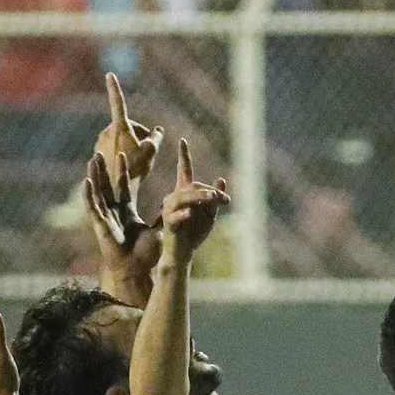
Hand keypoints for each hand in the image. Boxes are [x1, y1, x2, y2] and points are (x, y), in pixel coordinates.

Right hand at [85, 150, 162, 287]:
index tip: (122, 154)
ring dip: (95, 175)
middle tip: (100, 151)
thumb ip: (167, 217)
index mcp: (126, 212)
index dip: (122, 171)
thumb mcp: (159, 229)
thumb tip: (183, 206)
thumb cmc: (146, 255)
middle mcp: (113, 212)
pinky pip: (92, 207)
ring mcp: (105, 218)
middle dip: (104, 169)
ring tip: (93, 159)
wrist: (136, 271)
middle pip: (107, 185)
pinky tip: (87, 181)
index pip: (123, 186)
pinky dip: (89, 194)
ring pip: (97, 192)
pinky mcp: (99, 226)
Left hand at [93, 72, 159, 191]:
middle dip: (138, 133)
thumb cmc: (135, 168)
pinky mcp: (98, 151)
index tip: (109, 74)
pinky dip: (121, 151)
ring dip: (130, 143)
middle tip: (149, 147)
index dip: (115, 87)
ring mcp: (101, 141)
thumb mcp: (151, 151)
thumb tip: (157, 130)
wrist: (116, 188)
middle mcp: (107, 131)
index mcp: (119, 127)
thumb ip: (155, 137)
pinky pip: (113, 147)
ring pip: (120, 137)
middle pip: (126, 126)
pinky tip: (127, 164)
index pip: (118, 102)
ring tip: (139, 158)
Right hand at [157, 137, 229, 260]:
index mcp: (185, 193)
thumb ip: (215, 198)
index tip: (182, 140)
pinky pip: (174, 216)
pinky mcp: (168, 223)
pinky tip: (189, 214)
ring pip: (184, 198)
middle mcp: (174, 197)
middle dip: (210, 191)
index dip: (183, 156)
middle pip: (193, 186)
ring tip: (213, 198)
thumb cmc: (195, 233)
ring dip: (200, 197)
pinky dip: (183, 215)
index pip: (184, 171)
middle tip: (225, 199)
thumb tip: (221, 178)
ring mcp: (170, 210)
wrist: (184, 253)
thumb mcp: (210, 214)